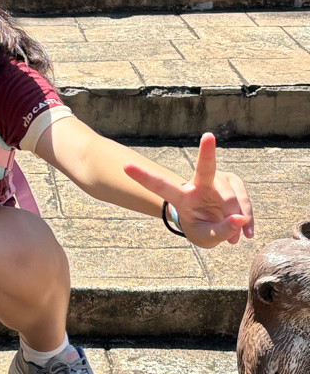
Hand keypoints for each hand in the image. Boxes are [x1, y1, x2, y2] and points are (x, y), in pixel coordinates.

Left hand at [124, 133, 253, 247]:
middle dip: (207, 152)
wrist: (213, 223)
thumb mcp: (207, 238)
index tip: (126, 166)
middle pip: (205, 168)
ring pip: (231, 199)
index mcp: (181, 197)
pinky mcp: (233, 181)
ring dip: (237, 219)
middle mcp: (198, 184)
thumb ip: (221, 232)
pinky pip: (245, 201)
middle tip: (208, 135)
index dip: (144, 177)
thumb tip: (240, 220)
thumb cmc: (202, 229)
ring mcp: (218, 180)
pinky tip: (247, 232)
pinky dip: (248, 218)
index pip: (160, 186)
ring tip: (234, 237)